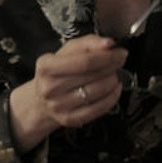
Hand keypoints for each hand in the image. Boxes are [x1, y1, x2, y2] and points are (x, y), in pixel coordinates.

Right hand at [10, 35, 127, 150]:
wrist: (41, 100)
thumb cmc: (57, 72)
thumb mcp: (67, 52)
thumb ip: (88, 43)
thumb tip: (109, 43)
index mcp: (46, 66)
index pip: (85, 61)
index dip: (107, 57)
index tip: (120, 53)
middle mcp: (50, 87)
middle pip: (93, 75)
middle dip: (112, 67)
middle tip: (118, 62)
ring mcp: (58, 105)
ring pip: (98, 91)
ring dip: (112, 81)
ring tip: (113, 75)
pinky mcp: (69, 119)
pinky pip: (99, 108)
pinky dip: (112, 97)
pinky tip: (113, 90)